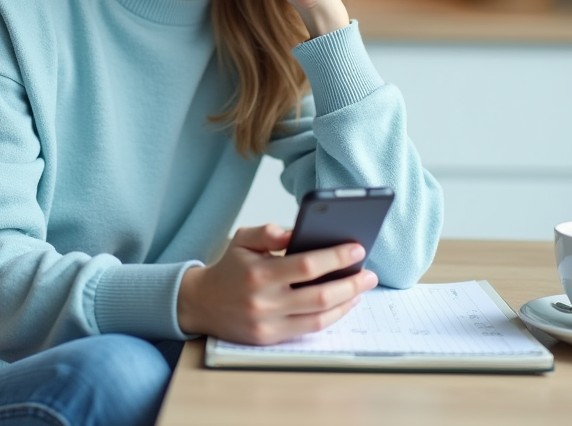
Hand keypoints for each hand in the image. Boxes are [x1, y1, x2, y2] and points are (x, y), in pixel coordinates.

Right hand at [177, 223, 377, 344]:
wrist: (202, 303)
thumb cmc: (229, 267)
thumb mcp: (243, 239)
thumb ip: (270, 232)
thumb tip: (299, 232)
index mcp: (259, 272)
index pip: (307, 265)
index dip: (336, 258)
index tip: (358, 249)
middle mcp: (265, 301)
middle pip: (320, 294)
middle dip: (351, 283)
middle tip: (370, 273)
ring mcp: (268, 323)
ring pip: (320, 316)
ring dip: (347, 302)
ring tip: (361, 287)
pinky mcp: (270, 339)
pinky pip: (309, 329)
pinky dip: (332, 316)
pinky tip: (344, 303)